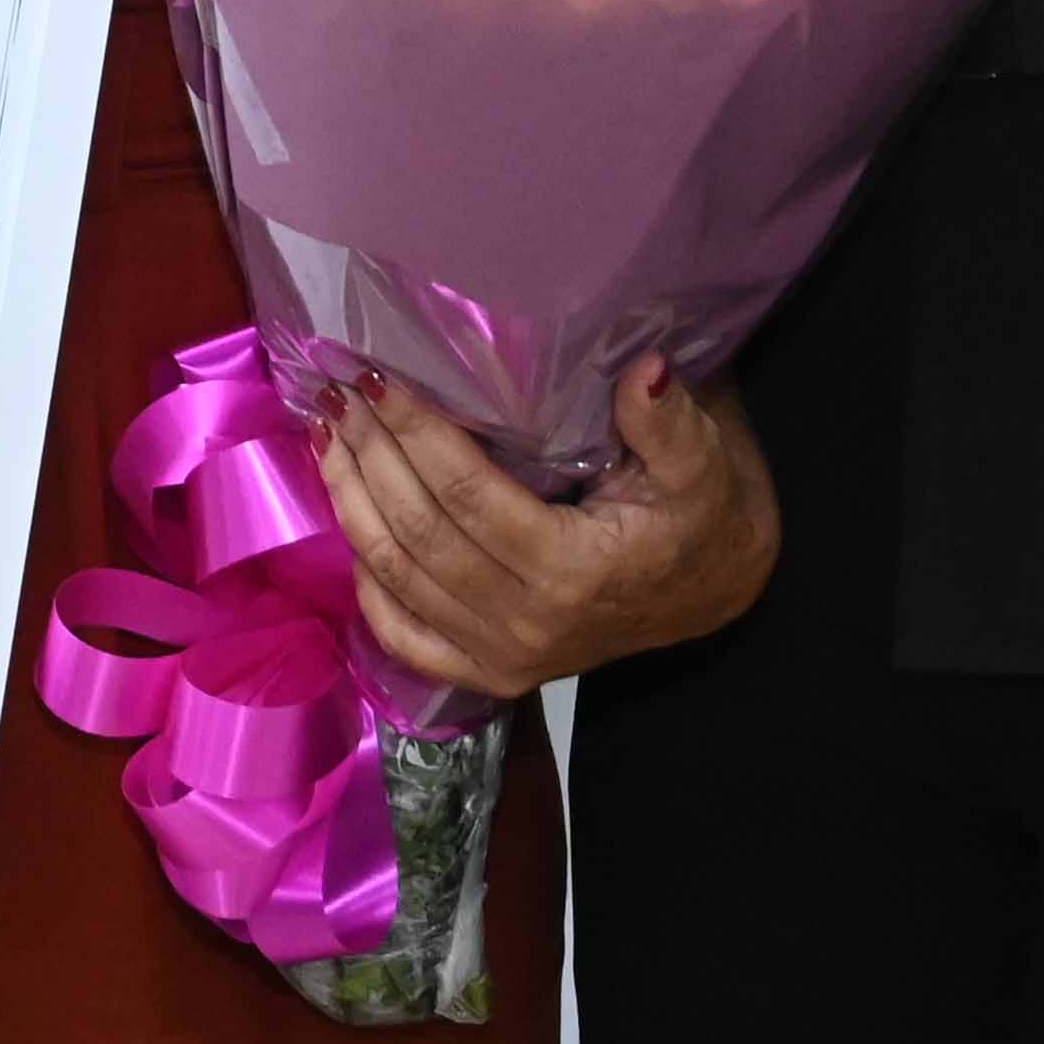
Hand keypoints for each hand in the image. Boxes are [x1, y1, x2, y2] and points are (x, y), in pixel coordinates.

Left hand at [314, 358, 775, 692]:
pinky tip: (348, 522)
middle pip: (419, 532)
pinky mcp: (491, 675)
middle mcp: (527, 623)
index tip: (375, 378)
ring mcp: (503, 657)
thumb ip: (667, 422)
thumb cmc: (702, 520)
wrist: (715, 595)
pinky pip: (405, 637)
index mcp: (572, 570)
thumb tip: (646, 368)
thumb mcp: (702, 466)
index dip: (414, 433)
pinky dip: (367, 584)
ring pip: (399, 577)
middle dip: (371, 456)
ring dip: (352, 503)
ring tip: (328, 436)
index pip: (466, 494)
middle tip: (337, 393)